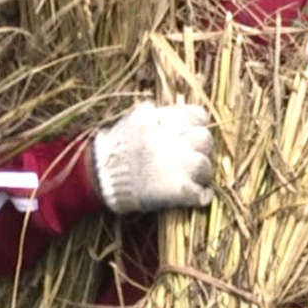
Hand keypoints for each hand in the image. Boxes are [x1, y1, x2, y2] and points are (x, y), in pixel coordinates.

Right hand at [91, 101, 213, 213]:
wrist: (101, 176)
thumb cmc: (116, 147)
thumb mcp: (136, 119)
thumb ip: (158, 114)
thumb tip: (174, 112)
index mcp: (167, 120)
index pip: (199, 116)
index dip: (197, 126)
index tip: (190, 134)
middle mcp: (178, 140)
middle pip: (205, 139)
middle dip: (201, 148)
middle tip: (190, 157)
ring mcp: (181, 165)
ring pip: (206, 166)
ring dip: (202, 173)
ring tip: (191, 178)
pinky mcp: (180, 190)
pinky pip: (201, 194)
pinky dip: (203, 196)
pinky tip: (200, 196)